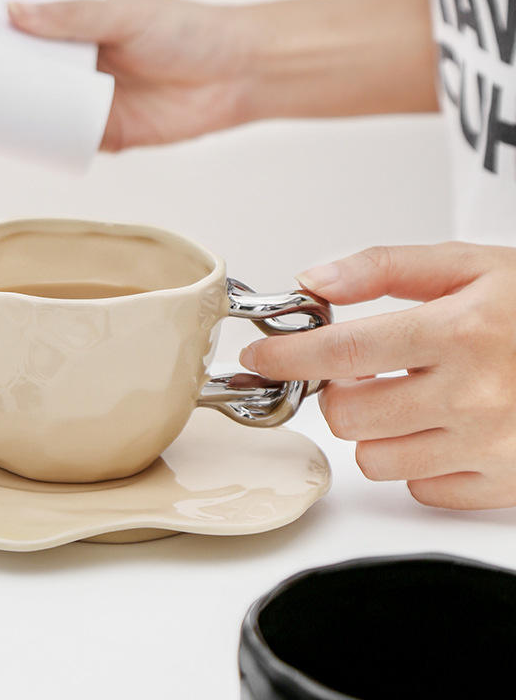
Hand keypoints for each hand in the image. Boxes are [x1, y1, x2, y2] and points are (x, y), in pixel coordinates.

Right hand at [8, 0, 255, 150]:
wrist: (236, 76)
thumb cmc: (190, 31)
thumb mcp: (126, 13)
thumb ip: (72, 17)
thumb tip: (14, 11)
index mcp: (81, 22)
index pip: (28, 24)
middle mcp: (82, 60)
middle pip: (28, 69)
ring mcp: (93, 98)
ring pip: (43, 107)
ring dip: (15, 110)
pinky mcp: (108, 132)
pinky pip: (69, 139)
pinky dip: (47, 141)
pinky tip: (21, 138)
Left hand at [239, 243, 515, 509]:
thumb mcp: (468, 265)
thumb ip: (384, 267)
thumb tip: (314, 280)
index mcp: (459, 330)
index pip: (342, 351)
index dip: (288, 355)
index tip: (262, 355)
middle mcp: (474, 394)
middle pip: (347, 415)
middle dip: (339, 392)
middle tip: (363, 371)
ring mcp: (490, 445)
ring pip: (373, 458)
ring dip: (375, 428)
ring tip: (410, 396)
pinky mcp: (503, 482)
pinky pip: (418, 488)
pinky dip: (416, 461)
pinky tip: (442, 428)